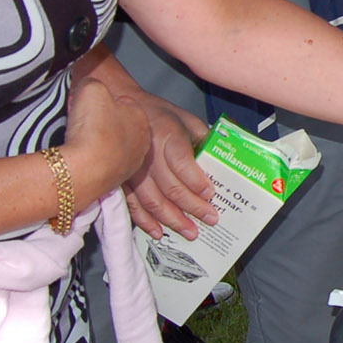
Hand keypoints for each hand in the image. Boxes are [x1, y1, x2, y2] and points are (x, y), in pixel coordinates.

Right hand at [63, 76, 151, 199]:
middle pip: (119, 126)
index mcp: (141, 117)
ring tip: (81, 143)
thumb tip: (91, 88)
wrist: (83, 170)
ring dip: (99, 144)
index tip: (88, 106)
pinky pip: (104, 166)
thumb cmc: (92, 128)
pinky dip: (94, 162)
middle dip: (103, 124)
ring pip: (113, 147)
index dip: (102, 103)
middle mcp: (142, 142)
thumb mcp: (91, 88)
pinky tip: (82, 160)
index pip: (123, 103)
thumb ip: (94, 84)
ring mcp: (131, 164)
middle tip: (85, 124)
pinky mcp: (117, 182)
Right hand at [122, 93, 216, 239]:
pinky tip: (159, 232)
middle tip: (210, 219)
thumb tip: (222, 162)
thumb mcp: (187, 119)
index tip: (210, 195)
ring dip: (172, 220)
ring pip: (152, 200)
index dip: (196, 181)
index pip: (182, 162)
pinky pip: (133, 205)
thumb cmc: (160, 115)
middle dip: (192, 207)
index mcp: (167, 134)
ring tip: (190, 232)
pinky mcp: (121, 180)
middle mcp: (148, 153)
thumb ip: (204, 139)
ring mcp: (132, 169)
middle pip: (170, 186)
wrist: (122, 110)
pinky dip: (146, 221)